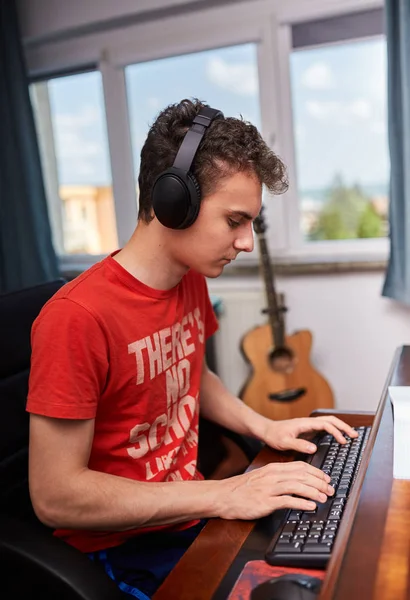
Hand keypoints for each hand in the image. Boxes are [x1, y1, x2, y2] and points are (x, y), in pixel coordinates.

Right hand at [215, 460, 334, 519]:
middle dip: (320, 482)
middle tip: (331, 489)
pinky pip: (287, 501)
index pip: (300, 467)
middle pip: (302, 476)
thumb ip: (278, 477)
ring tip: (325, 498)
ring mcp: (269, 489)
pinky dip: (301, 503)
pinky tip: (310, 506)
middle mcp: (273, 476)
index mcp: (273, 468)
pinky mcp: (265, 502)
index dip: (316, 472)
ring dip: (314, 492)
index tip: (326, 478)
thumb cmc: (242, 488)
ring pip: (297, 486)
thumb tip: (297, 481)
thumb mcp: (262, 477)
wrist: (224, 496)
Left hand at [261, 415, 358, 453]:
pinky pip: (324, 427)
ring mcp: (308, 425)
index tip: (342, 441)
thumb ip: (298, 445)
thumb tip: (314, 448)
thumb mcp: (284, 442)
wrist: (266, 430)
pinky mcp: (307, 429)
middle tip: (354, 435)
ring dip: (340, 427)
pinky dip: (333, 430)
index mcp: (304, 423)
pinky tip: (337, 436)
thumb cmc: (273, 435)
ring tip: (350, 435)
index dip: (336, 432)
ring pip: (328, 422)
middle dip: (343, 426)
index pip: (325, 424)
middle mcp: (308, 422)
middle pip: (330, 420)